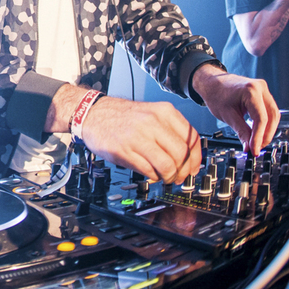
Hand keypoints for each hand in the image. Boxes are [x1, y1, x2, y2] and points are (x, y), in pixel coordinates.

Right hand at [75, 96, 200, 183]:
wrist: (91, 112)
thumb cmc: (121, 116)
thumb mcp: (151, 113)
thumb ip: (170, 130)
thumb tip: (188, 155)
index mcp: (163, 111)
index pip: (192, 138)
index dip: (196, 158)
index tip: (194, 167)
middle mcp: (153, 122)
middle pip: (182, 155)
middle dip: (184, 171)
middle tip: (180, 176)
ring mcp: (138, 136)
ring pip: (168, 165)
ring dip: (170, 177)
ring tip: (165, 177)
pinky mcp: (124, 150)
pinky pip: (149, 170)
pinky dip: (153, 176)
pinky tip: (151, 173)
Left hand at [193, 64, 279, 153]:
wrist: (212, 82)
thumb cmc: (216, 94)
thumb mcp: (227, 115)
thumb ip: (241, 132)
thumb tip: (249, 147)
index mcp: (251, 91)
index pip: (261, 119)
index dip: (259, 137)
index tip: (255, 150)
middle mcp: (260, 88)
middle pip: (272, 116)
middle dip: (266, 135)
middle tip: (257, 148)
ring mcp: (263, 89)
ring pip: (273, 114)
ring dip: (268, 130)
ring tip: (257, 142)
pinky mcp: (263, 93)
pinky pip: (269, 110)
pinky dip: (266, 123)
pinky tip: (258, 132)